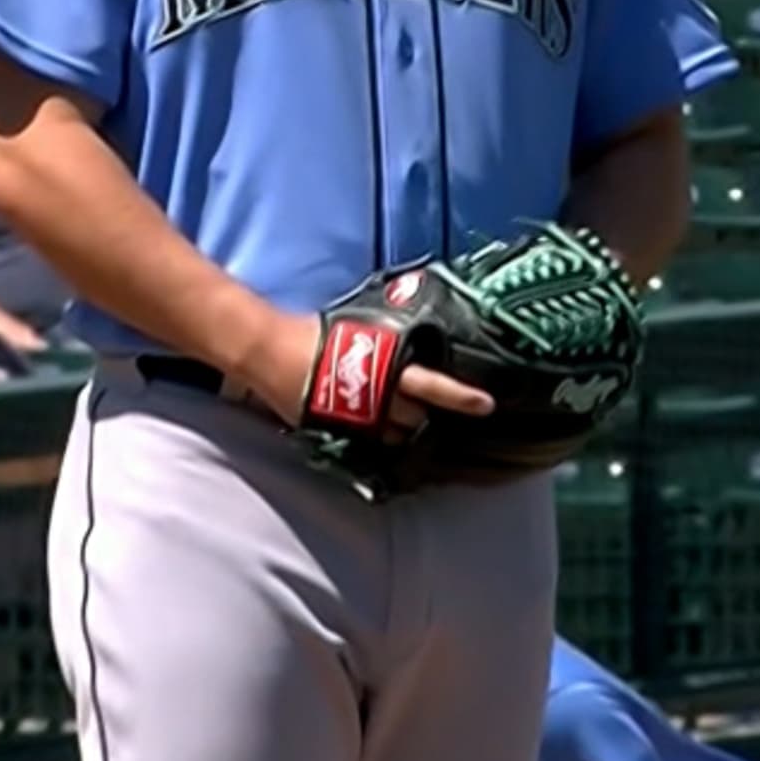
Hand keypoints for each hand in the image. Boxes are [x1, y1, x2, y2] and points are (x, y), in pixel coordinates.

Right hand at [235, 310, 494, 439]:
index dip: (460, 396)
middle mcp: (379, 396)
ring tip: (399, 421)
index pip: (432, 384)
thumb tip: (413, 315)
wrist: (273, 354)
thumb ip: (391, 336)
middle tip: (432, 413)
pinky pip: (371, 445)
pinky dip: (380, 441)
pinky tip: (381, 435)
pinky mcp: (341, 433)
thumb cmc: (315, 333)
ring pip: (397, 437)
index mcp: (387, 364)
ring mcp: (360, 420)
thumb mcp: (362, 325)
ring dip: (403, 432)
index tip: (486, 405)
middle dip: (426, 417)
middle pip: (419, 419)